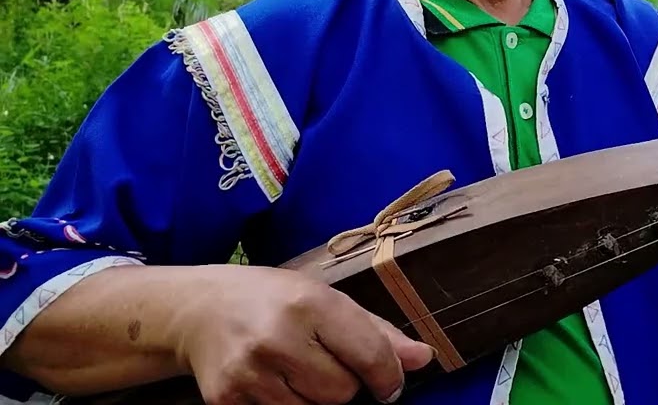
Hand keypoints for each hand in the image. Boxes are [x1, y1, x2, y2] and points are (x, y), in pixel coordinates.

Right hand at [170, 265, 434, 404]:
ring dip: (315, 397)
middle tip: (322, 360)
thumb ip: (377, 332)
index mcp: (309, 303)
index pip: (370, 356)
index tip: (389, 385)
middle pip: (343, 392)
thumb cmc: (273, 300)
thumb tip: (423, 359)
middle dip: (344, 383)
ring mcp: (249, 372)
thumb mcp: (326, 299)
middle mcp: (277, 337)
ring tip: (296, 368)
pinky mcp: (227, 400)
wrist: (198, 310)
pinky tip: (274, 381)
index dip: (388, 378)